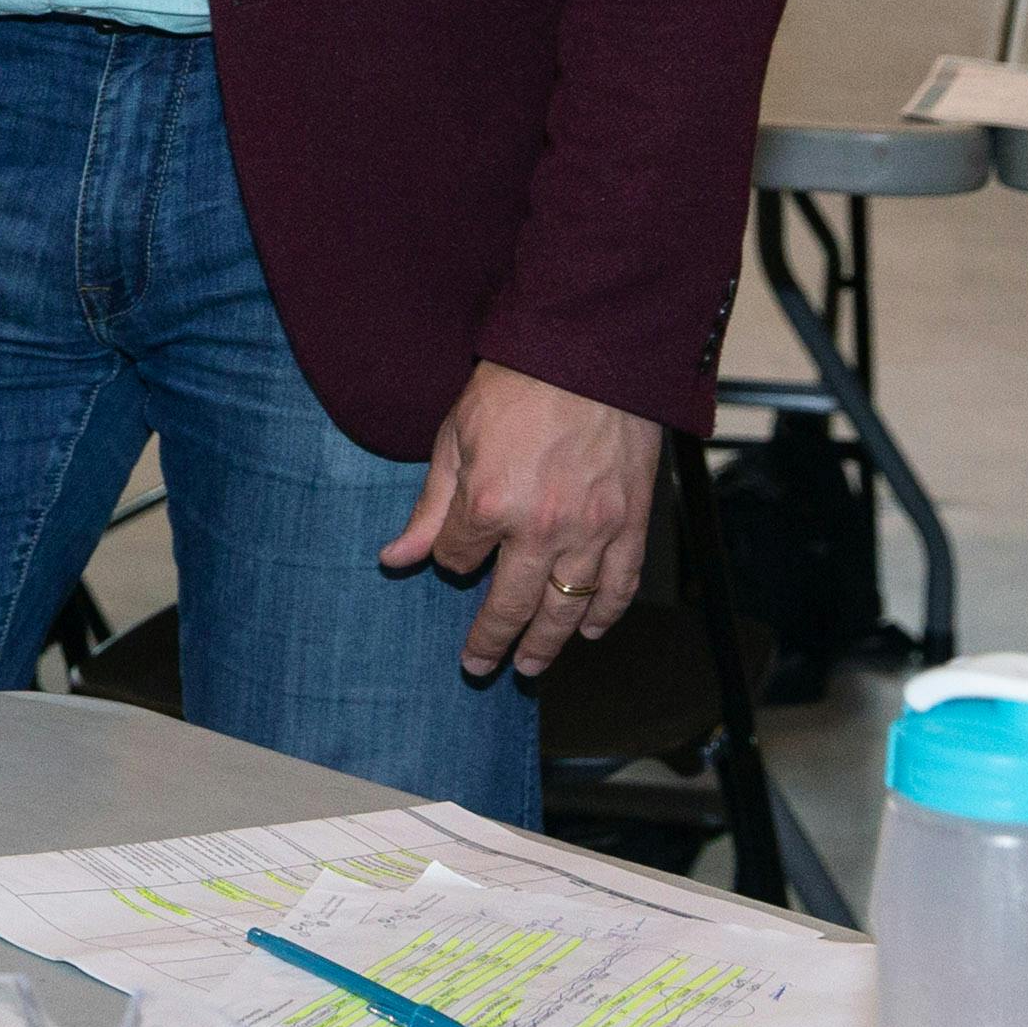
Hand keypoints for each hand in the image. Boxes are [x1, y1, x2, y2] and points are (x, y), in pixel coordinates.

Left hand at [381, 360, 662, 680]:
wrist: (589, 359)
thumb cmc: (514, 391)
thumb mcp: (453, 441)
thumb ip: (429, 510)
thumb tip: (395, 559)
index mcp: (489, 505)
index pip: (459, 560)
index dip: (452, 560)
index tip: (456, 553)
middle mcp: (542, 529)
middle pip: (511, 603)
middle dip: (491, 639)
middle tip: (478, 665)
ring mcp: (593, 532)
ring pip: (567, 608)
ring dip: (547, 644)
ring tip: (528, 667)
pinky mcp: (632, 526)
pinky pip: (618, 586)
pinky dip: (605, 614)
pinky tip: (590, 632)